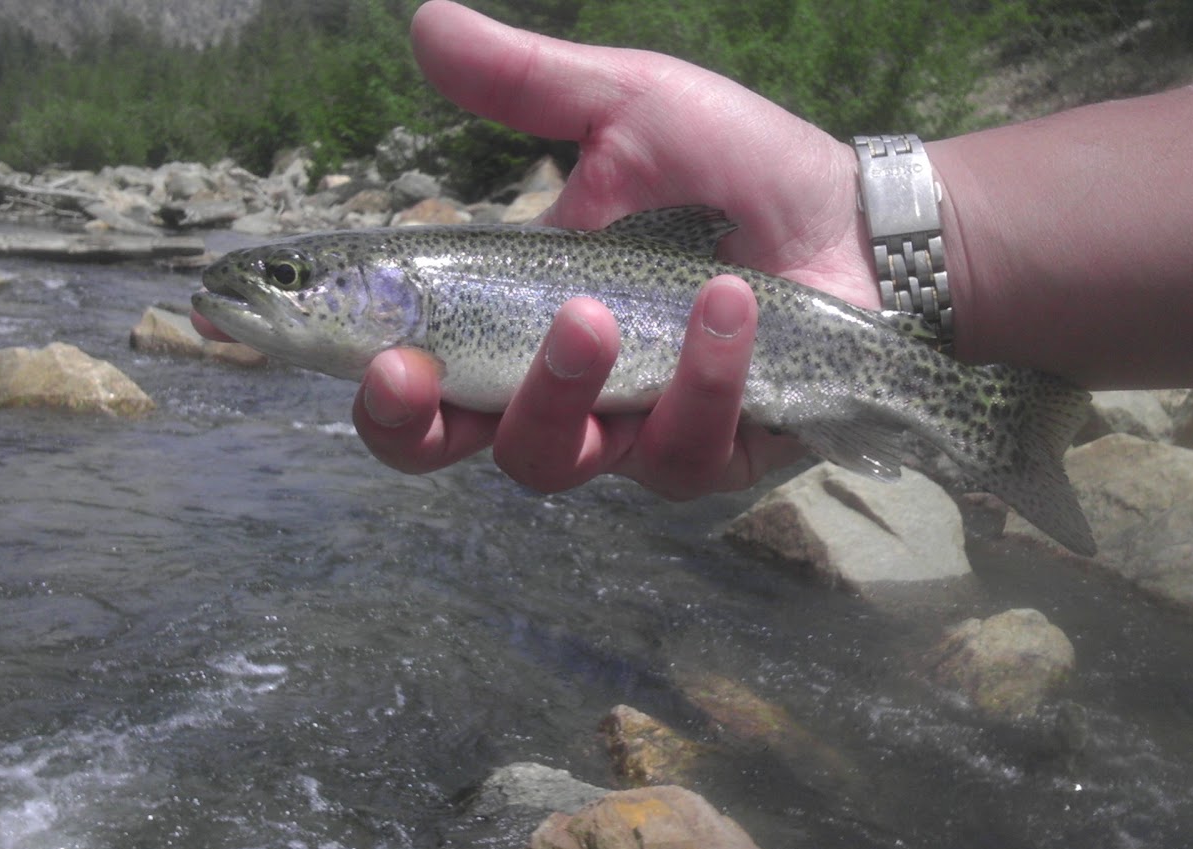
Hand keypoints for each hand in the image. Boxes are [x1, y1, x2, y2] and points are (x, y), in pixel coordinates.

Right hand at [354, 0, 874, 498]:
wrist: (858, 217)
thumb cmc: (733, 167)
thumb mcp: (626, 108)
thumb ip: (525, 85)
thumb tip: (421, 23)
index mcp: (518, 322)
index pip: (417, 380)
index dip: (372, 387)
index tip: (334, 345)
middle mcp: (563, 393)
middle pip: (455, 448)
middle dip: (422, 424)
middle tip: (415, 371)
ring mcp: (635, 434)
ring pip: (558, 460)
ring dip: (565, 389)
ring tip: (599, 309)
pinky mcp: (712, 456)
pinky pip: (681, 448)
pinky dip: (701, 376)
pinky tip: (727, 303)